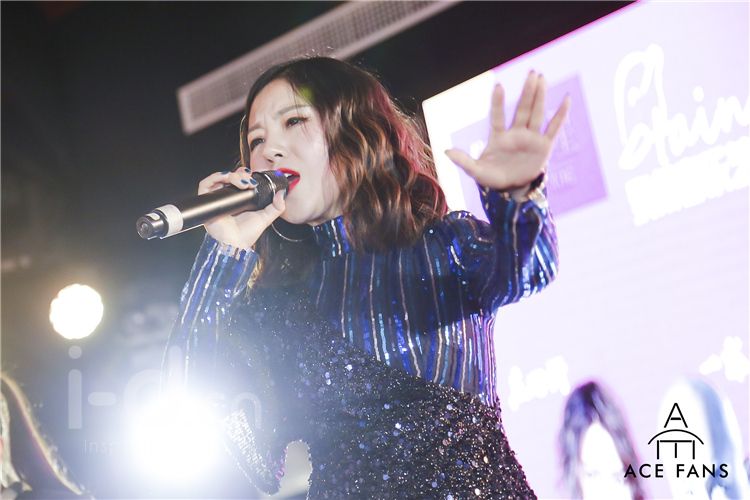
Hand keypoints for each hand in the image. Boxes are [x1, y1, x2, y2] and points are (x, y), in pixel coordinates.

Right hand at [198, 167, 285, 248]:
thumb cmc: (246, 234)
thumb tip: (282, 194)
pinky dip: (215, 177)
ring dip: (231, 175)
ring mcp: (216, 199)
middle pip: (229, 177)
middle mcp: (226, 198)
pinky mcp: (207, 201)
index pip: (238, 180)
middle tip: (249, 181)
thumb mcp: (265, 217)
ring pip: (219, 178)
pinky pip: (205, 184)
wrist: (235, 244)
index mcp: (238, 199)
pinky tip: (227, 179)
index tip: (253, 177)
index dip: (244, 174)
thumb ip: (276, 207)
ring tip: (243, 183)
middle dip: (240, 174)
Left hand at [445, 70, 570, 196]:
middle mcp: (516, 133)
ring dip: (540, 96)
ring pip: (537, 113)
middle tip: (532, 72)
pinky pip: (554, 128)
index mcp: (498, 137)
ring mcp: (531, 138)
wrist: (511, 189)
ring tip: (542, 78)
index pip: (497, 116)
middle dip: (527, 91)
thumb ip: (464, 161)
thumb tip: (446, 152)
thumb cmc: (492, 178)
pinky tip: (566, 99)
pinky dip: (561, 115)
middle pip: (522, 109)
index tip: (498, 86)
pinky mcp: (544, 146)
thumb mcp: (476, 172)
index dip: (498, 103)